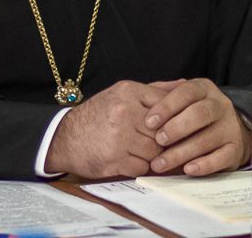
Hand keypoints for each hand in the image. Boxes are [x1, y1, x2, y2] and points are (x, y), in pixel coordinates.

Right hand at [45, 80, 168, 177]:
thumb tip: (186, 84)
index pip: (167, 104)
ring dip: (151, 155)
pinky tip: (128, 159)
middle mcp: (124, 111)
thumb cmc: (98, 114)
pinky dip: (139, 166)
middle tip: (154, 141)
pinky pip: (142, 167)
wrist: (65, 137)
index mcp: (129, 92)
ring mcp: (119, 136)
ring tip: (138, 149)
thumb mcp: (123, 93)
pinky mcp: (113, 159)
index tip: (171, 125)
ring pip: (155, 151)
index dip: (173, 118)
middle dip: (161, 139)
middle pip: (162, 130)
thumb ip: (155, 90)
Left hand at [144, 78, 250, 175]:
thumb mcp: (180, 99)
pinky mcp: (235, 149)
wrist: (229, 129)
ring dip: (181, 152)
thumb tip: (140, 99)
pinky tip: (187, 170)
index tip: (149, 121)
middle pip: (200, 114)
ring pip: (207, 139)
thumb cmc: (194, 114)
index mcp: (204, 89)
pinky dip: (203, 165)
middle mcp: (220, 105)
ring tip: (160, 163)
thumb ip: (161, 96)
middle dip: (176, 128)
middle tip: (158, 140)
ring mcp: (230, 127)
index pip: (186, 92)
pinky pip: (221, 158)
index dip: (167, 106)